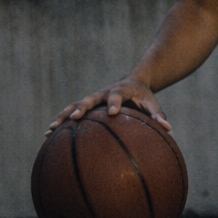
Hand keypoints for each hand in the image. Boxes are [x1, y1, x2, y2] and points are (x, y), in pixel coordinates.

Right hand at [47, 78, 168, 134]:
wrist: (133, 82)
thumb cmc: (144, 97)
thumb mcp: (152, 104)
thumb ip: (158, 115)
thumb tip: (169, 128)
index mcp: (121, 90)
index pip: (117, 95)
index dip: (114, 102)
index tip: (112, 112)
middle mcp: (103, 93)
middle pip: (90, 99)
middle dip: (82, 108)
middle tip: (75, 118)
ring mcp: (93, 98)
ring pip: (75, 105)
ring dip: (63, 116)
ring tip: (51, 129)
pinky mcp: (86, 105)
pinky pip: (70, 113)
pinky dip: (60, 122)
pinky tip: (48, 136)